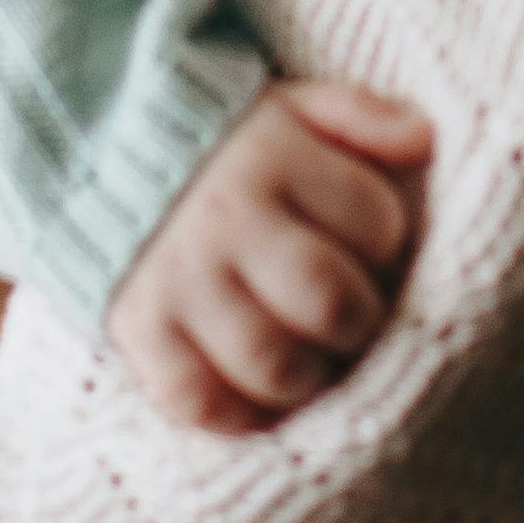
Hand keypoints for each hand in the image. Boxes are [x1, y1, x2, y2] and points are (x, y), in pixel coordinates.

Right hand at [101, 80, 436, 431]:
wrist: (100, 156)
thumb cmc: (224, 146)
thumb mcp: (290, 107)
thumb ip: (358, 116)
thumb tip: (422, 139)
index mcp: (269, 156)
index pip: (374, 220)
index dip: (389, 243)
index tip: (371, 248)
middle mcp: (222, 220)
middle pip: (329, 301)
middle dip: (361, 322)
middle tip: (352, 319)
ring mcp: (176, 280)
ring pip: (273, 365)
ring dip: (312, 377)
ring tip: (313, 359)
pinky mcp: (139, 330)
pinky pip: (201, 402)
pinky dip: (243, 416)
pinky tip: (261, 394)